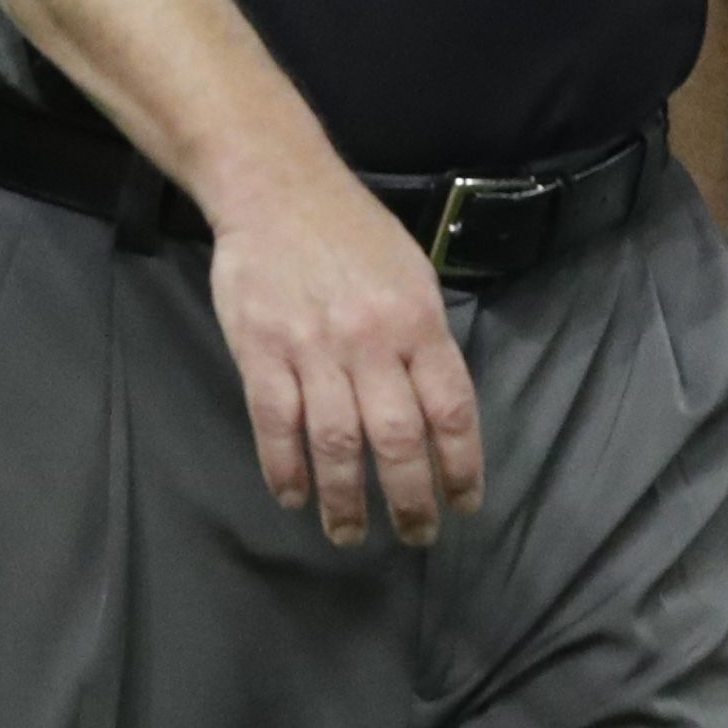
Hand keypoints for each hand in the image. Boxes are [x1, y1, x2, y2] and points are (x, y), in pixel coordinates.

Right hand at [205, 158, 482, 548]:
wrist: (279, 191)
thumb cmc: (356, 233)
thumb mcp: (414, 275)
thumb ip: (425, 340)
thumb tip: (438, 405)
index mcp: (418, 323)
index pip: (451, 409)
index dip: (461, 464)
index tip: (465, 503)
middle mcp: (371, 343)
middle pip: (397, 439)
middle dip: (410, 498)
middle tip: (415, 536)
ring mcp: (312, 351)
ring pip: (336, 444)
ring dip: (346, 500)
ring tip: (351, 534)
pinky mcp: (261, 354)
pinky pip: (276, 425)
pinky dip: (285, 470)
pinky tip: (295, 498)